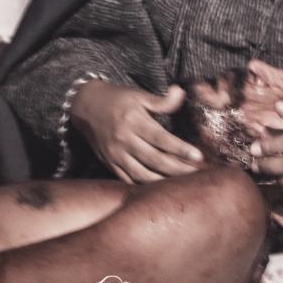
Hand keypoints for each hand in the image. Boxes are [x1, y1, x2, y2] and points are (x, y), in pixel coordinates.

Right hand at [71, 81, 203, 183]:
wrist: (84, 106)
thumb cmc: (116, 99)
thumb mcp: (138, 96)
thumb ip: (160, 101)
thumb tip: (180, 92)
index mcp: (133, 121)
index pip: (161, 138)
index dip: (181, 149)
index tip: (199, 157)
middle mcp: (124, 140)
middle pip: (155, 160)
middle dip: (178, 169)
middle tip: (197, 175)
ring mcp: (116, 155)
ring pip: (142, 175)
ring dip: (163, 182)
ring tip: (181, 185)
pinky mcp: (109, 164)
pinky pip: (128, 180)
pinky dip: (144, 187)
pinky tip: (159, 189)